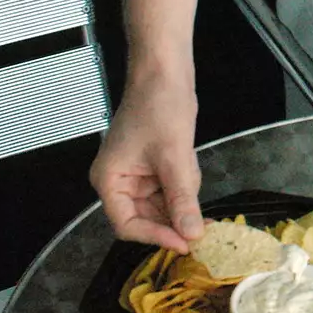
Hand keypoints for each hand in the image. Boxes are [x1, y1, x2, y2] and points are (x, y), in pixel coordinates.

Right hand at [90, 75, 203, 250]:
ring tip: (187, 166)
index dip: (155, 237)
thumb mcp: (173, 156)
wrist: (165, 70)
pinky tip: (188, 162)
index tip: (184, 243)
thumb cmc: (159, 104)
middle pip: (146, 218)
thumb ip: (181, 198)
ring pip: (163, 204)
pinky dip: (184, 181)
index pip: (128, 225)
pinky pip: (171, 187)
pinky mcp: (153, 165)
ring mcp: (137, 174)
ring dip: (181, 195)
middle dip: (174, 217)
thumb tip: (191, 234)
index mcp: (110, 180)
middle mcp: (119, 181)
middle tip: (202, 226)